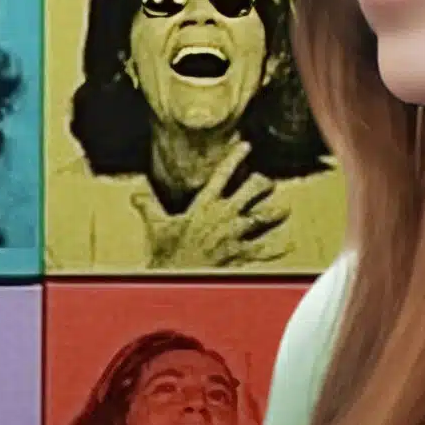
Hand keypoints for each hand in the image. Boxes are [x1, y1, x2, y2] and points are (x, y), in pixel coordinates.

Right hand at [129, 139, 291, 268]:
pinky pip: (264, 249)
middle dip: (261, 184)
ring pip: (261, 217)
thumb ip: (148, 207)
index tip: (246, 146)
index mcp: (204, 204)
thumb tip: (135, 194)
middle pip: (250, 191)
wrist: (179, 278)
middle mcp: (223, 215)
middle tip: (267, 182)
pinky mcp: (241, 254)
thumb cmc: (168, 253)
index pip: (222, 175)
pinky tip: (290, 243)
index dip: (235, 158)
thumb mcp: (157, 227)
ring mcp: (234, 234)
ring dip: (274, 212)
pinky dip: (278, 247)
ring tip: (284, 208)